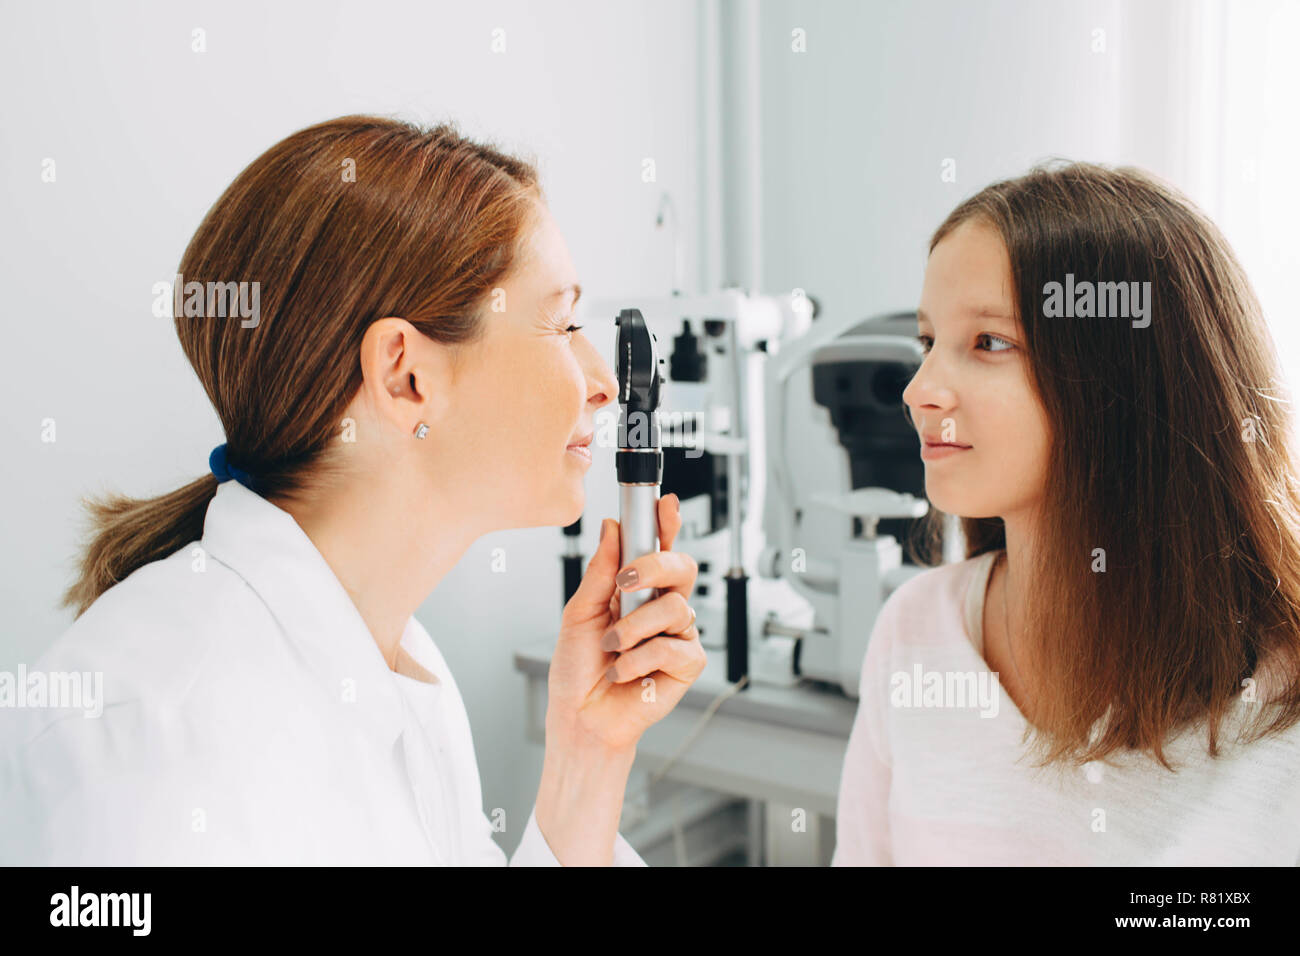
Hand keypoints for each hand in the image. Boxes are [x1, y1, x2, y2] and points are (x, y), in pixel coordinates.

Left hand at [547, 493, 705, 754]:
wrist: (580, 717)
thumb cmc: (578, 669)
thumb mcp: (580, 612)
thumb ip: (599, 571)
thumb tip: (611, 527)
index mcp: (636, 589)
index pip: (658, 548)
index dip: (666, 523)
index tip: (665, 503)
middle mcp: (661, 607)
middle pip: (682, 567)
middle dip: (655, 566)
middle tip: (625, 583)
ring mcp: (677, 635)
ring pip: (675, 607)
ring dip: (633, 628)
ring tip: (611, 647)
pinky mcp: (687, 665)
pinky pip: (673, 646)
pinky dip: (639, 659)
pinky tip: (624, 672)